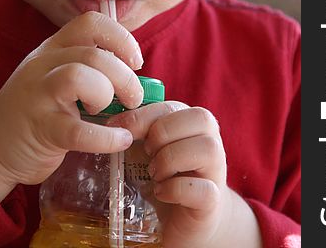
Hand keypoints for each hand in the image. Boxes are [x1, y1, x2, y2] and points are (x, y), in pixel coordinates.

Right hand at [0, 11, 143, 201]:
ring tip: (114, 114)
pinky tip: (120, 140)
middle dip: (124, 76)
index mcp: (54, 48)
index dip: (121, 38)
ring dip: (107, 95)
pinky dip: (106, 137)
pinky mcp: (39, 129)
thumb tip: (137, 79)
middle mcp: (44, 64)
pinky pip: (77, 130)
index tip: (135, 62)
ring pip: (78, 77)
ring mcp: (38, 95)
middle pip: (93, 54)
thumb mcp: (56, 76)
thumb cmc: (37, 110)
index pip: (90, 22)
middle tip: (134, 98)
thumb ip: (89, 69)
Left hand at [108, 102, 261, 247]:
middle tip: (146, 153)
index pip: (172, 107)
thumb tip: (109, 124)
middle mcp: (211, 141)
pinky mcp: (213, 201)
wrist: (185, 218)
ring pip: (207, 148)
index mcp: (193, 123)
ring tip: (154, 174)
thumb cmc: (165, 175)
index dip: (141, 116)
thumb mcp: (150, 148)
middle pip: (200, 118)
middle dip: (162, 134)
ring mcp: (216, 171)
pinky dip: (175, 189)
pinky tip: (161, 193)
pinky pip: (202, 188)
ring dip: (171, 159)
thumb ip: (138, 131)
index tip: (115, 129)